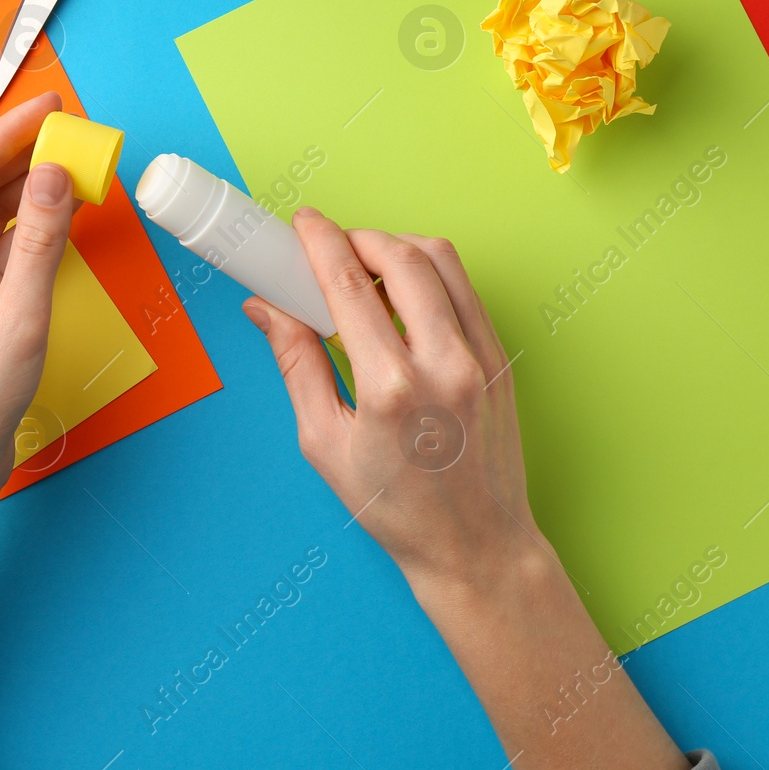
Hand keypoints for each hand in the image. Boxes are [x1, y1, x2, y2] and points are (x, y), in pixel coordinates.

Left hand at [0, 91, 75, 500]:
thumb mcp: (17, 319)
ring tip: (78, 168)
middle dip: (24, 158)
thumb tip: (58, 176)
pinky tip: (64, 213)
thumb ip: (43, 243)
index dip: (8, 134)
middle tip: (74, 133)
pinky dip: (32, 229)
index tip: (51, 109)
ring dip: (32, 192)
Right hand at [243, 209, 536, 589]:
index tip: (303, 222)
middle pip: (401, 256)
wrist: (475, 546)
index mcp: (390, 388)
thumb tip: (267, 309)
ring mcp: (481, 359)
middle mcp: (443, 364)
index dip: (320, 240)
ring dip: (399, 247)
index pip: (349, 284)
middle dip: (359, 236)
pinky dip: (431, 275)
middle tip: (331, 246)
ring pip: (442, 261)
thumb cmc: (397, 509)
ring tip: (367, 268)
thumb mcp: (323, 443)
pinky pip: (465, 290)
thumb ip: (297, 364)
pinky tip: (404, 296)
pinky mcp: (501, 360)